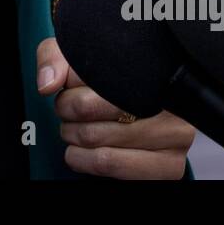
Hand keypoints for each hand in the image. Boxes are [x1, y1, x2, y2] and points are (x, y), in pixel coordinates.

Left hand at [37, 37, 194, 178]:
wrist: (139, 115)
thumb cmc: (108, 85)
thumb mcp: (80, 59)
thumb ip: (56, 58)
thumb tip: (47, 84)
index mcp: (153, 65)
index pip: (95, 73)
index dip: (70, 85)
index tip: (69, 89)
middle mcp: (171, 99)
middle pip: (90, 107)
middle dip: (67, 112)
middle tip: (68, 111)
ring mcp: (176, 134)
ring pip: (98, 139)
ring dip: (73, 137)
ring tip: (74, 130)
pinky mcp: (170, 165)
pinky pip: (110, 164)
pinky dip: (83, 160)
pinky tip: (81, 152)